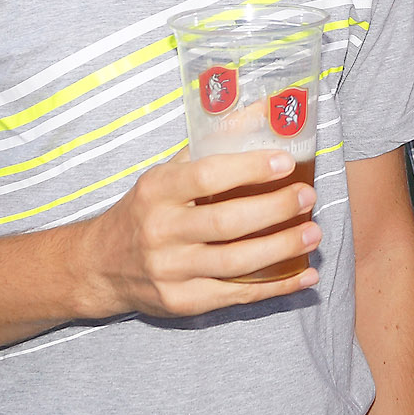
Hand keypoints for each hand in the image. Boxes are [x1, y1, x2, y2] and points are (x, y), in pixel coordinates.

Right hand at [78, 148, 320, 317]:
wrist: (100, 266)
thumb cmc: (146, 210)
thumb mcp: (167, 173)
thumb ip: (213, 147)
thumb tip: (265, 111)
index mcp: (157, 192)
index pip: (206, 177)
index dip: (249, 169)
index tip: (285, 162)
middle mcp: (161, 232)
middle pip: (226, 223)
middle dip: (274, 210)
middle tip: (307, 198)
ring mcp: (170, 272)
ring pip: (235, 263)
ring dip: (282, 249)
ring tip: (313, 233)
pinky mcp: (182, 303)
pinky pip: (236, 295)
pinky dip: (275, 287)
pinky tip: (304, 274)